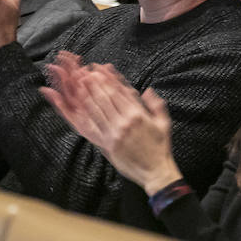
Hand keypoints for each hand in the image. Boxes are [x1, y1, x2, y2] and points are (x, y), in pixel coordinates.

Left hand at [42, 53, 181, 193]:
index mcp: (138, 115)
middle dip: (94, 83)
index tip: (99, 68)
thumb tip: (147, 90)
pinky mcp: (107, 145)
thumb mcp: (164, 123)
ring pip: (96, 110)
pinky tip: (76, 107)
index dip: (108, 78)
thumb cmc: (160, 148)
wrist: (155, 172)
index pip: (119, 92)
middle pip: (105, 98)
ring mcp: (114, 134)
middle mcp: (124, 123)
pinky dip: (83, 116)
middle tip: (84, 71)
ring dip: (86, 95)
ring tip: (78, 82)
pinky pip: (92, 128)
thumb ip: (156, 105)